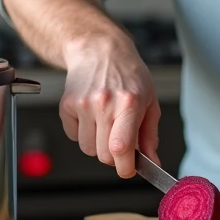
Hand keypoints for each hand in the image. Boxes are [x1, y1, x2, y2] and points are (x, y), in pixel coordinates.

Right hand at [59, 33, 160, 178]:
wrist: (99, 50)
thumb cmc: (128, 73)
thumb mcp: (150, 100)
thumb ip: (150, 135)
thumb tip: (152, 162)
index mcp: (129, 103)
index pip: (121, 148)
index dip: (125, 167)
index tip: (128, 169)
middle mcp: (104, 104)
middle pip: (103, 155)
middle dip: (114, 156)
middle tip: (120, 140)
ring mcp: (83, 105)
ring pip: (87, 149)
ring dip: (97, 144)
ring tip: (106, 122)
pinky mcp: (67, 105)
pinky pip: (74, 136)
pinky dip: (83, 133)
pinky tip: (92, 115)